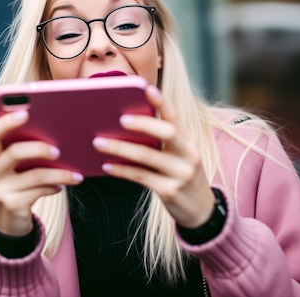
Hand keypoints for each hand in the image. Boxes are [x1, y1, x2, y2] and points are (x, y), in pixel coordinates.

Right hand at [0, 110, 83, 236]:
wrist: (8, 224)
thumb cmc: (16, 186)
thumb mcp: (13, 169)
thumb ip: (22, 152)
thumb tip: (55, 133)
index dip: (7, 122)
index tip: (26, 113)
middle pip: (14, 152)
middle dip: (39, 148)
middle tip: (59, 149)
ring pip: (34, 175)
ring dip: (59, 173)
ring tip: (76, 174)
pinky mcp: (11, 205)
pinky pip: (38, 191)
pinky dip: (53, 187)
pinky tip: (61, 187)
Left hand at [93, 85, 214, 227]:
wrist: (201, 210)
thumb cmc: (182, 175)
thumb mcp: (179, 155)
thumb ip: (162, 140)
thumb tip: (126, 124)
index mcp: (189, 140)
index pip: (175, 117)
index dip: (162, 102)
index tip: (147, 88)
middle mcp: (189, 154)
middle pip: (167, 132)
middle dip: (143, 123)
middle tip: (120, 118)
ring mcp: (181, 173)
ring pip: (148, 156)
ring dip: (121, 148)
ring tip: (99, 141)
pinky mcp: (170, 191)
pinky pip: (141, 177)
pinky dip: (122, 170)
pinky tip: (106, 165)